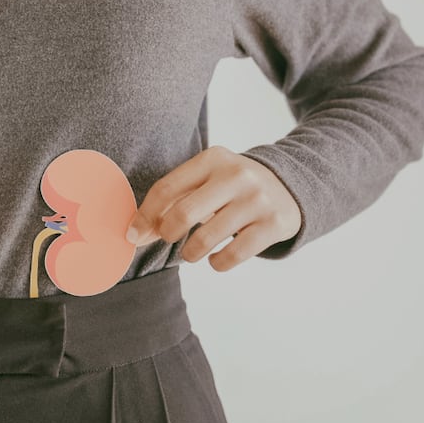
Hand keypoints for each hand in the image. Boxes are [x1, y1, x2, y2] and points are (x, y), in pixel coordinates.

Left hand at [125, 146, 301, 271]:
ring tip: (191, 252)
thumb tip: (136, 233)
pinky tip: (216, 259)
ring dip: (190, 253)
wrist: (290, 185)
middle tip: (169, 238)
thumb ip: (174, 199)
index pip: (166, 188)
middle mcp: (236, 175)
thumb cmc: (233, 186)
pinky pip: (233, 254)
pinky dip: (217, 263)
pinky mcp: (274, 224)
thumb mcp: (208, 178)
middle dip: (167, 233)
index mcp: (213, 159)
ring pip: (206, 239)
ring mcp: (257, 199)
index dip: (145, 215)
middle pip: (183, 213)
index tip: (133, 234)